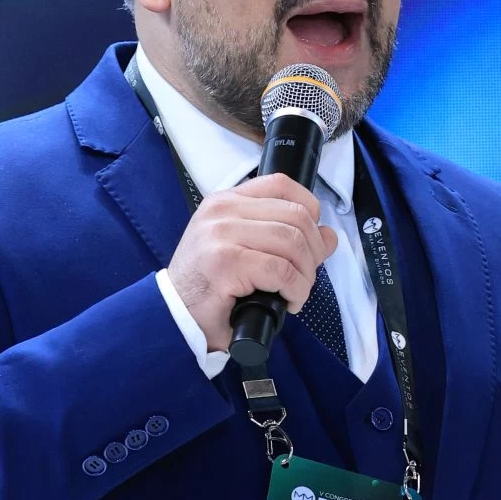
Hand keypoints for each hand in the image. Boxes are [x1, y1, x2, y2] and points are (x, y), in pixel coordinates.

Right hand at [166, 174, 337, 353]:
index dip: (309, 209)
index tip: (312, 238)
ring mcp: (222, 235)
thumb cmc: (207, 286)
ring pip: (292, 242)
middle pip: (295, 216)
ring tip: (296, 291)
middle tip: (306, 275)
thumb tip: (328, 236)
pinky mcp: (227, 262)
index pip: (282, 184)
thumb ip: (282, 236)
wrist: (172, 314)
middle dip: (314, 250)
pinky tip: (289, 301)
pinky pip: (281, 270)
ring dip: (305, 273)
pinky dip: (295, 289)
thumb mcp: (243, 250)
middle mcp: (222, 211)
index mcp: (225, 202)